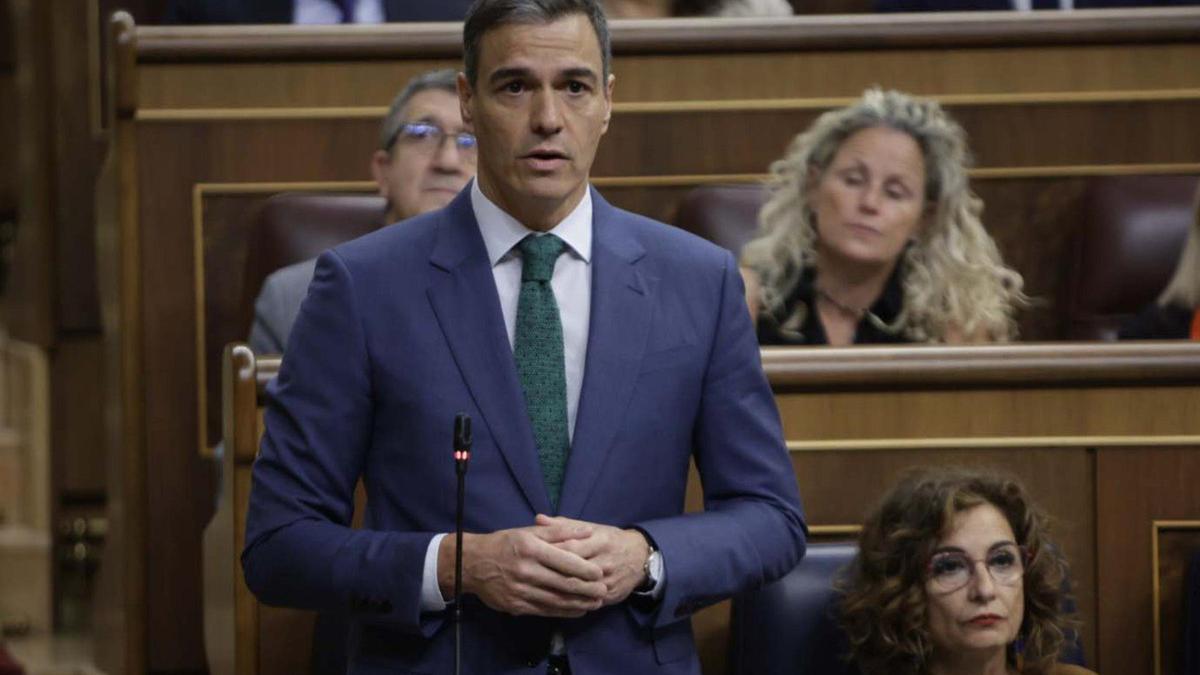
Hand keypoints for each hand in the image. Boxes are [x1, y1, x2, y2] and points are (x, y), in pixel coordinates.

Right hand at [438, 520, 607, 617]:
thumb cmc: (505, 544)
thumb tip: (586, 531)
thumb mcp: (529, 531)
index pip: (564, 561)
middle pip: (563, 583)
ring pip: (555, 600)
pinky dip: (563, 612)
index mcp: (531, 549)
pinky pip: (544, 611)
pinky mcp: (515, 605)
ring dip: (578, 604)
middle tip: (604, 591)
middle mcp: (526, 571)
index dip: (585, 569)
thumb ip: (559, 532)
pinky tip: (576, 610)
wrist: (472, 563)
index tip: (600, 573)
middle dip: (587, 589)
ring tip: (595, 603)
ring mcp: (520, 590)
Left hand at [536, 514, 649, 605]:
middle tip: (529, 576)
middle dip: (551, 573)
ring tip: (537, 591)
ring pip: (581, 589)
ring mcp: (609, 580)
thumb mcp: (591, 528)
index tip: (530, 554)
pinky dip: (571, 603)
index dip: (550, 552)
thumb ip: (564, 525)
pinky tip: (554, 604)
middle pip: (574, 569)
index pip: (571, 547)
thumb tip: (538, 518)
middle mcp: (605, 560)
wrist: (640, 557)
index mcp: (599, 541)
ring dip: (559, 591)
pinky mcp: (611, 595)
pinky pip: (589, 601)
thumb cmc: (609, 539)